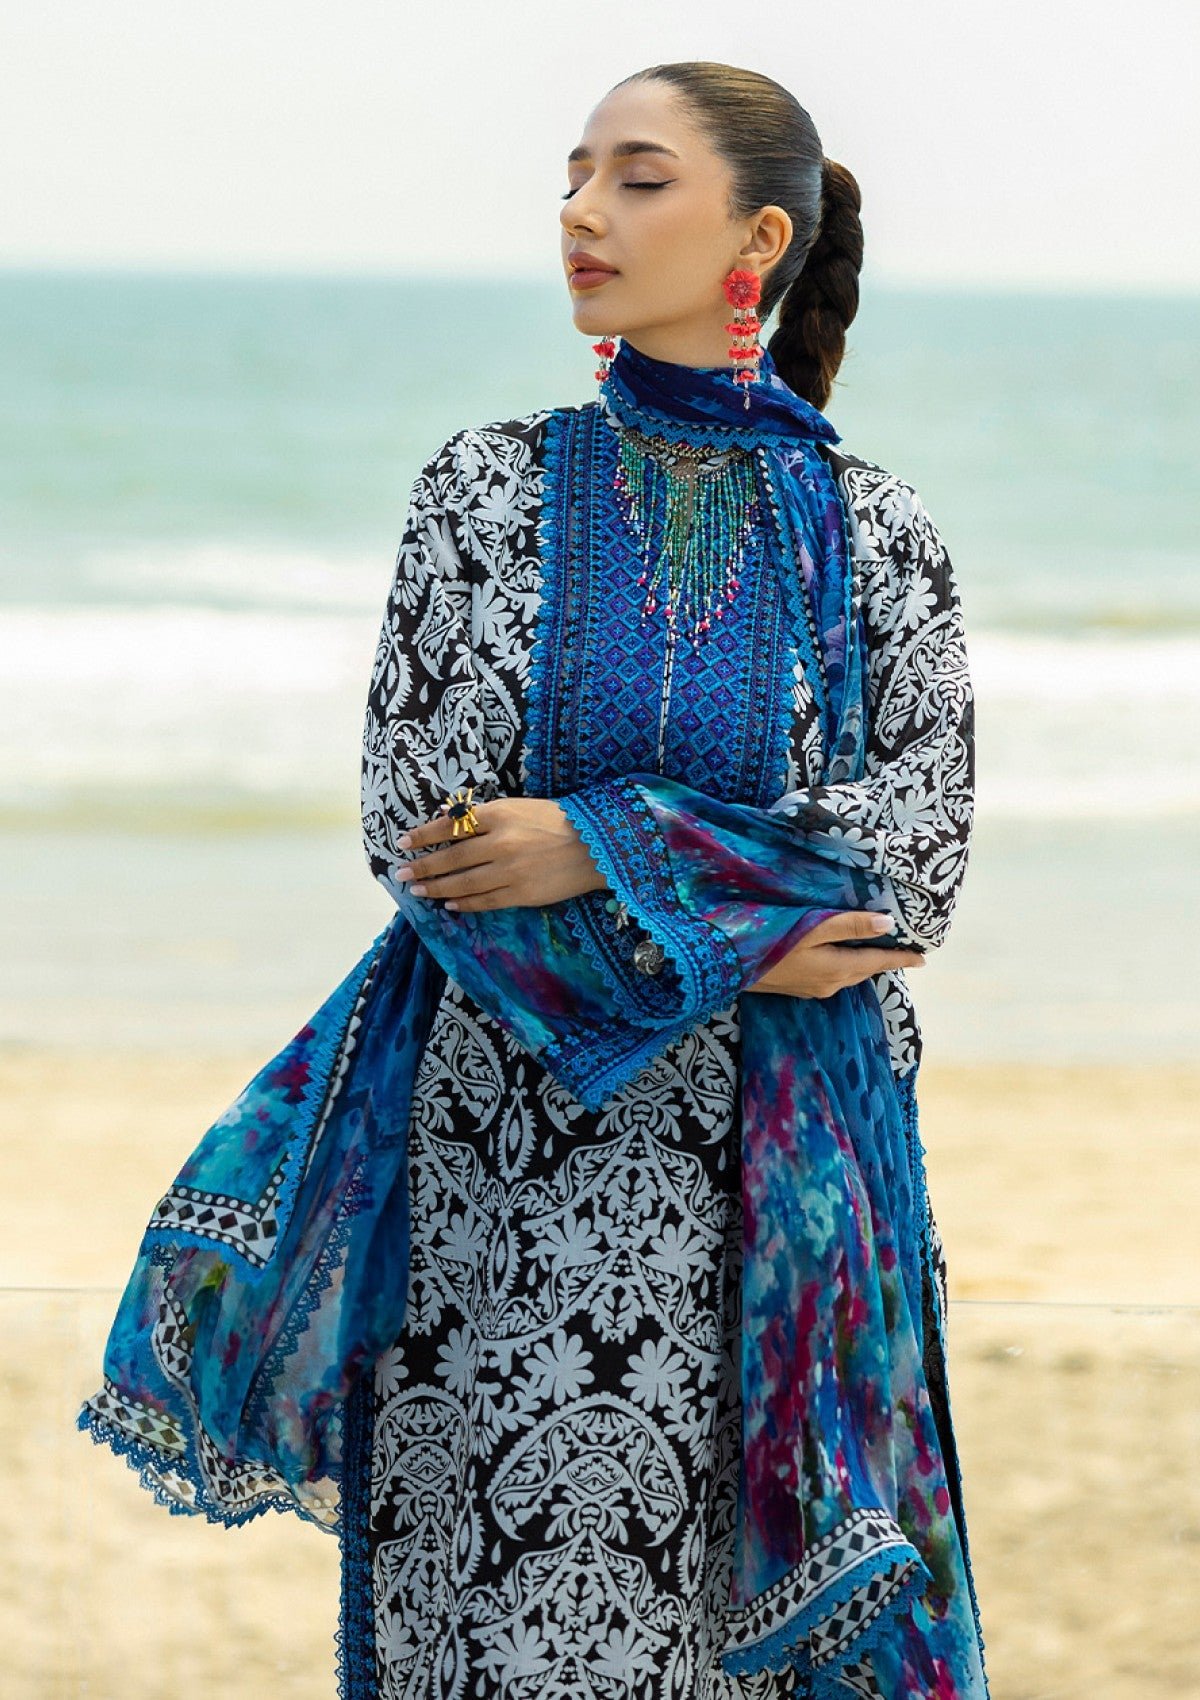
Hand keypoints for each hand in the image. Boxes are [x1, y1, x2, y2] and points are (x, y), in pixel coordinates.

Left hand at [390, 797, 605, 911]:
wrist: (595, 847)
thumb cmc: (556, 821)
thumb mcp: (520, 807)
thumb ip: (485, 815)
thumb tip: (447, 819)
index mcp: (500, 815)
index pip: (452, 826)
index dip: (424, 835)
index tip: (404, 842)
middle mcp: (501, 843)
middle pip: (452, 857)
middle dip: (424, 866)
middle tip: (401, 873)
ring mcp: (510, 871)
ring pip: (464, 883)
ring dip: (437, 888)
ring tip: (418, 890)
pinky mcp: (522, 894)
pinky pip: (485, 901)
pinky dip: (465, 903)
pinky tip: (449, 904)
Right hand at [745, 911, 926, 998]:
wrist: (725, 966)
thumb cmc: (768, 940)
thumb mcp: (810, 927)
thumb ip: (848, 925)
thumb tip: (888, 924)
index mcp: (835, 970)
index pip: (878, 963)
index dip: (901, 959)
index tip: (924, 957)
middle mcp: (828, 985)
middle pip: (865, 970)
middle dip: (884, 960)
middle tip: (903, 948)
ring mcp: (812, 989)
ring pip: (849, 974)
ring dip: (864, 963)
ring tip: (877, 949)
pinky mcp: (798, 987)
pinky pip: (833, 976)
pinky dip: (846, 965)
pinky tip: (842, 954)